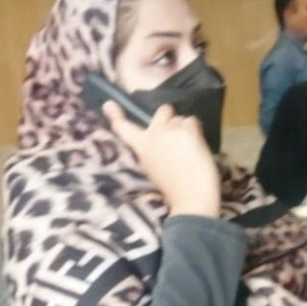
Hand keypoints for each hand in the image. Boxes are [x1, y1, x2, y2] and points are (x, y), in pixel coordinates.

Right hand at [104, 101, 220, 218]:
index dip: (116, 115)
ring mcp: (169, 131)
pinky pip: (194, 122)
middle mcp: (152, 134)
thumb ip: (153, 149)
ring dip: (187, 130)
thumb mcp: (153, 168)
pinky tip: (198, 150)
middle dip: (171, 119)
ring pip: (182, 119)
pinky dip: (198, 133)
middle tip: (178, 137)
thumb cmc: (174, 191)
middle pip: (163, 111)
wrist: (190, 200)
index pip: (123, 127)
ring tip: (190, 151)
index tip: (108, 104)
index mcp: (140, 147)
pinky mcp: (187, 131)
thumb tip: (163, 135)